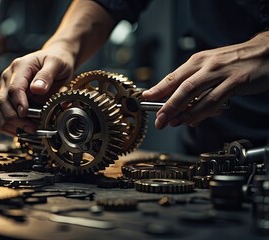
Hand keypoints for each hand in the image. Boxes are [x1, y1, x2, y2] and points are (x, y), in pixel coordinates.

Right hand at [0, 48, 73, 135]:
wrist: (54, 58)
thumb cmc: (57, 61)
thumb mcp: (57, 64)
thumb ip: (47, 76)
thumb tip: (37, 89)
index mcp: (21, 67)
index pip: (14, 88)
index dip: (18, 103)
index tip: (25, 114)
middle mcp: (8, 77)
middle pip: (2, 101)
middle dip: (15, 119)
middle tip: (32, 129)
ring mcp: (4, 87)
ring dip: (9, 124)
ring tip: (26, 132)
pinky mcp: (5, 97)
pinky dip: (5, 125)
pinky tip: (17, 131)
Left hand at [143, 31, 268, 128]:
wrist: (266, 52)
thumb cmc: (235, 61)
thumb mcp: (210, 66)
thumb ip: (193, 81)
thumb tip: (175, 100)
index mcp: (198, 60)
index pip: (173, 76)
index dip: (158, 89)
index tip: (146, 99)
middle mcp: (207, 65)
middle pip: (181, 87)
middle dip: (167, 106)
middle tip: (159, 119)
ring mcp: (221, 74)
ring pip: (196, 95)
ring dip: (182, 112)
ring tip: (173, 123)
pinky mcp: (236, 83)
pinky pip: (214, 101)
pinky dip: (202, 113)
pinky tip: (194, 120)